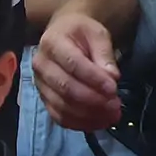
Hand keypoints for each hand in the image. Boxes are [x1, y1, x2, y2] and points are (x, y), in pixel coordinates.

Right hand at [35, 11, 124, 129]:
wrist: (64, 33)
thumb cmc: (81, 32)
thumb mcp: (97, 33)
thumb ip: (104, 54)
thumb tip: (112, 77)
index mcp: (52, 42)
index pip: (73, 64)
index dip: (94, 78)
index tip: (113, 89)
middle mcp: (41, 64)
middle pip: (65, 88)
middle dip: (93, 100)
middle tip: (115, 106)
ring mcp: (39, 84)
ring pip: (61, 105)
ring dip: (88, 115)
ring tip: (111, 117)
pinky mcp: (43, 98)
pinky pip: (58, 116)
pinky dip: (78, 123)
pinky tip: (97, 123)